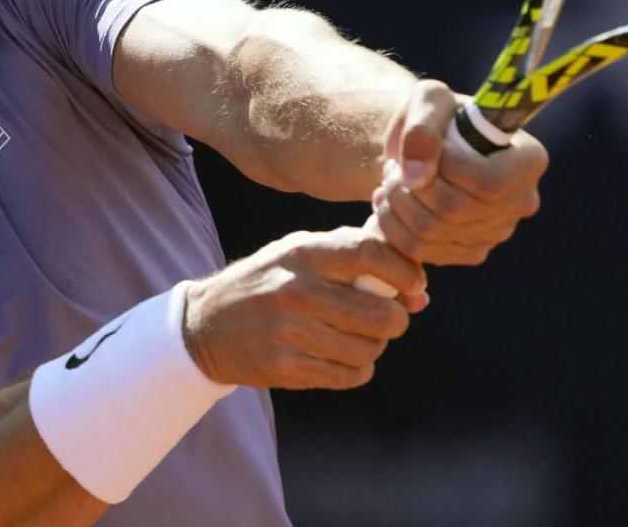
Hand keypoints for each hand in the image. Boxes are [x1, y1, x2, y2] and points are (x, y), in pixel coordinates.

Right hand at [182, 227, 421, 389]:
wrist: (206, 324)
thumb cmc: (269, 281)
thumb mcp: (302, 252)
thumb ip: (358, 259)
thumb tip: (421, 291)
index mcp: (305, 253)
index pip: (371, 254)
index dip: (405, 271)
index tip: (414, 283)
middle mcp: (298, 291)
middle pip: (380, 314)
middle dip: (395, 319)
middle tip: (386, 317)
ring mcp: (291, 332)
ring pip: (369, 349)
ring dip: (373, 346)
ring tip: (356, 336)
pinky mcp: (286, 367)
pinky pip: (349, 375)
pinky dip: (356, 369)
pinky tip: (340, 356)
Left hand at [370, 79, 548, 266]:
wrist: (427, 144)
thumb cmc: (436, 114)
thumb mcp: (429, 99)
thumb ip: (423, 127)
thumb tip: (416, 177)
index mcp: (529, 160)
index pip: (489, 181)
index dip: (446, 166)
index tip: (426, 147)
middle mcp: (521, 201)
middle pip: (456, 210)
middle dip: (410, 186)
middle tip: (392, 166)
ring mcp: (497, 231)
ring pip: (433, 232)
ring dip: (397, 204)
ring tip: (388, 179)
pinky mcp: (471, 251)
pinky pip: (423, 251)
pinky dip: (394, 226)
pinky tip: (388, 202)